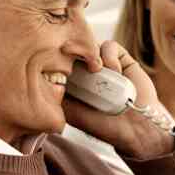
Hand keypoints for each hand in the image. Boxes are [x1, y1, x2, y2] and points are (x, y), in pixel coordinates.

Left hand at [63, 41, 174, 158]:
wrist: (137, 129)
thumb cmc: (105, 127)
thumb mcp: (74, 114)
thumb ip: (58, 98)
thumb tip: (38, 81)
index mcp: (73, 82)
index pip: (58, 61)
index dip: (54, 58)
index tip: (52, 60)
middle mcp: (87, 71)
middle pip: (73, 48)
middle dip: (71, 50)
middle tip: (68, 55)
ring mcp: (104, 64)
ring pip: (90, 44)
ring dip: (90, 53)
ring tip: (96, 71)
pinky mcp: (121, 59)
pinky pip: (110, 46)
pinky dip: (109, 56)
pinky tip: (114, 72)